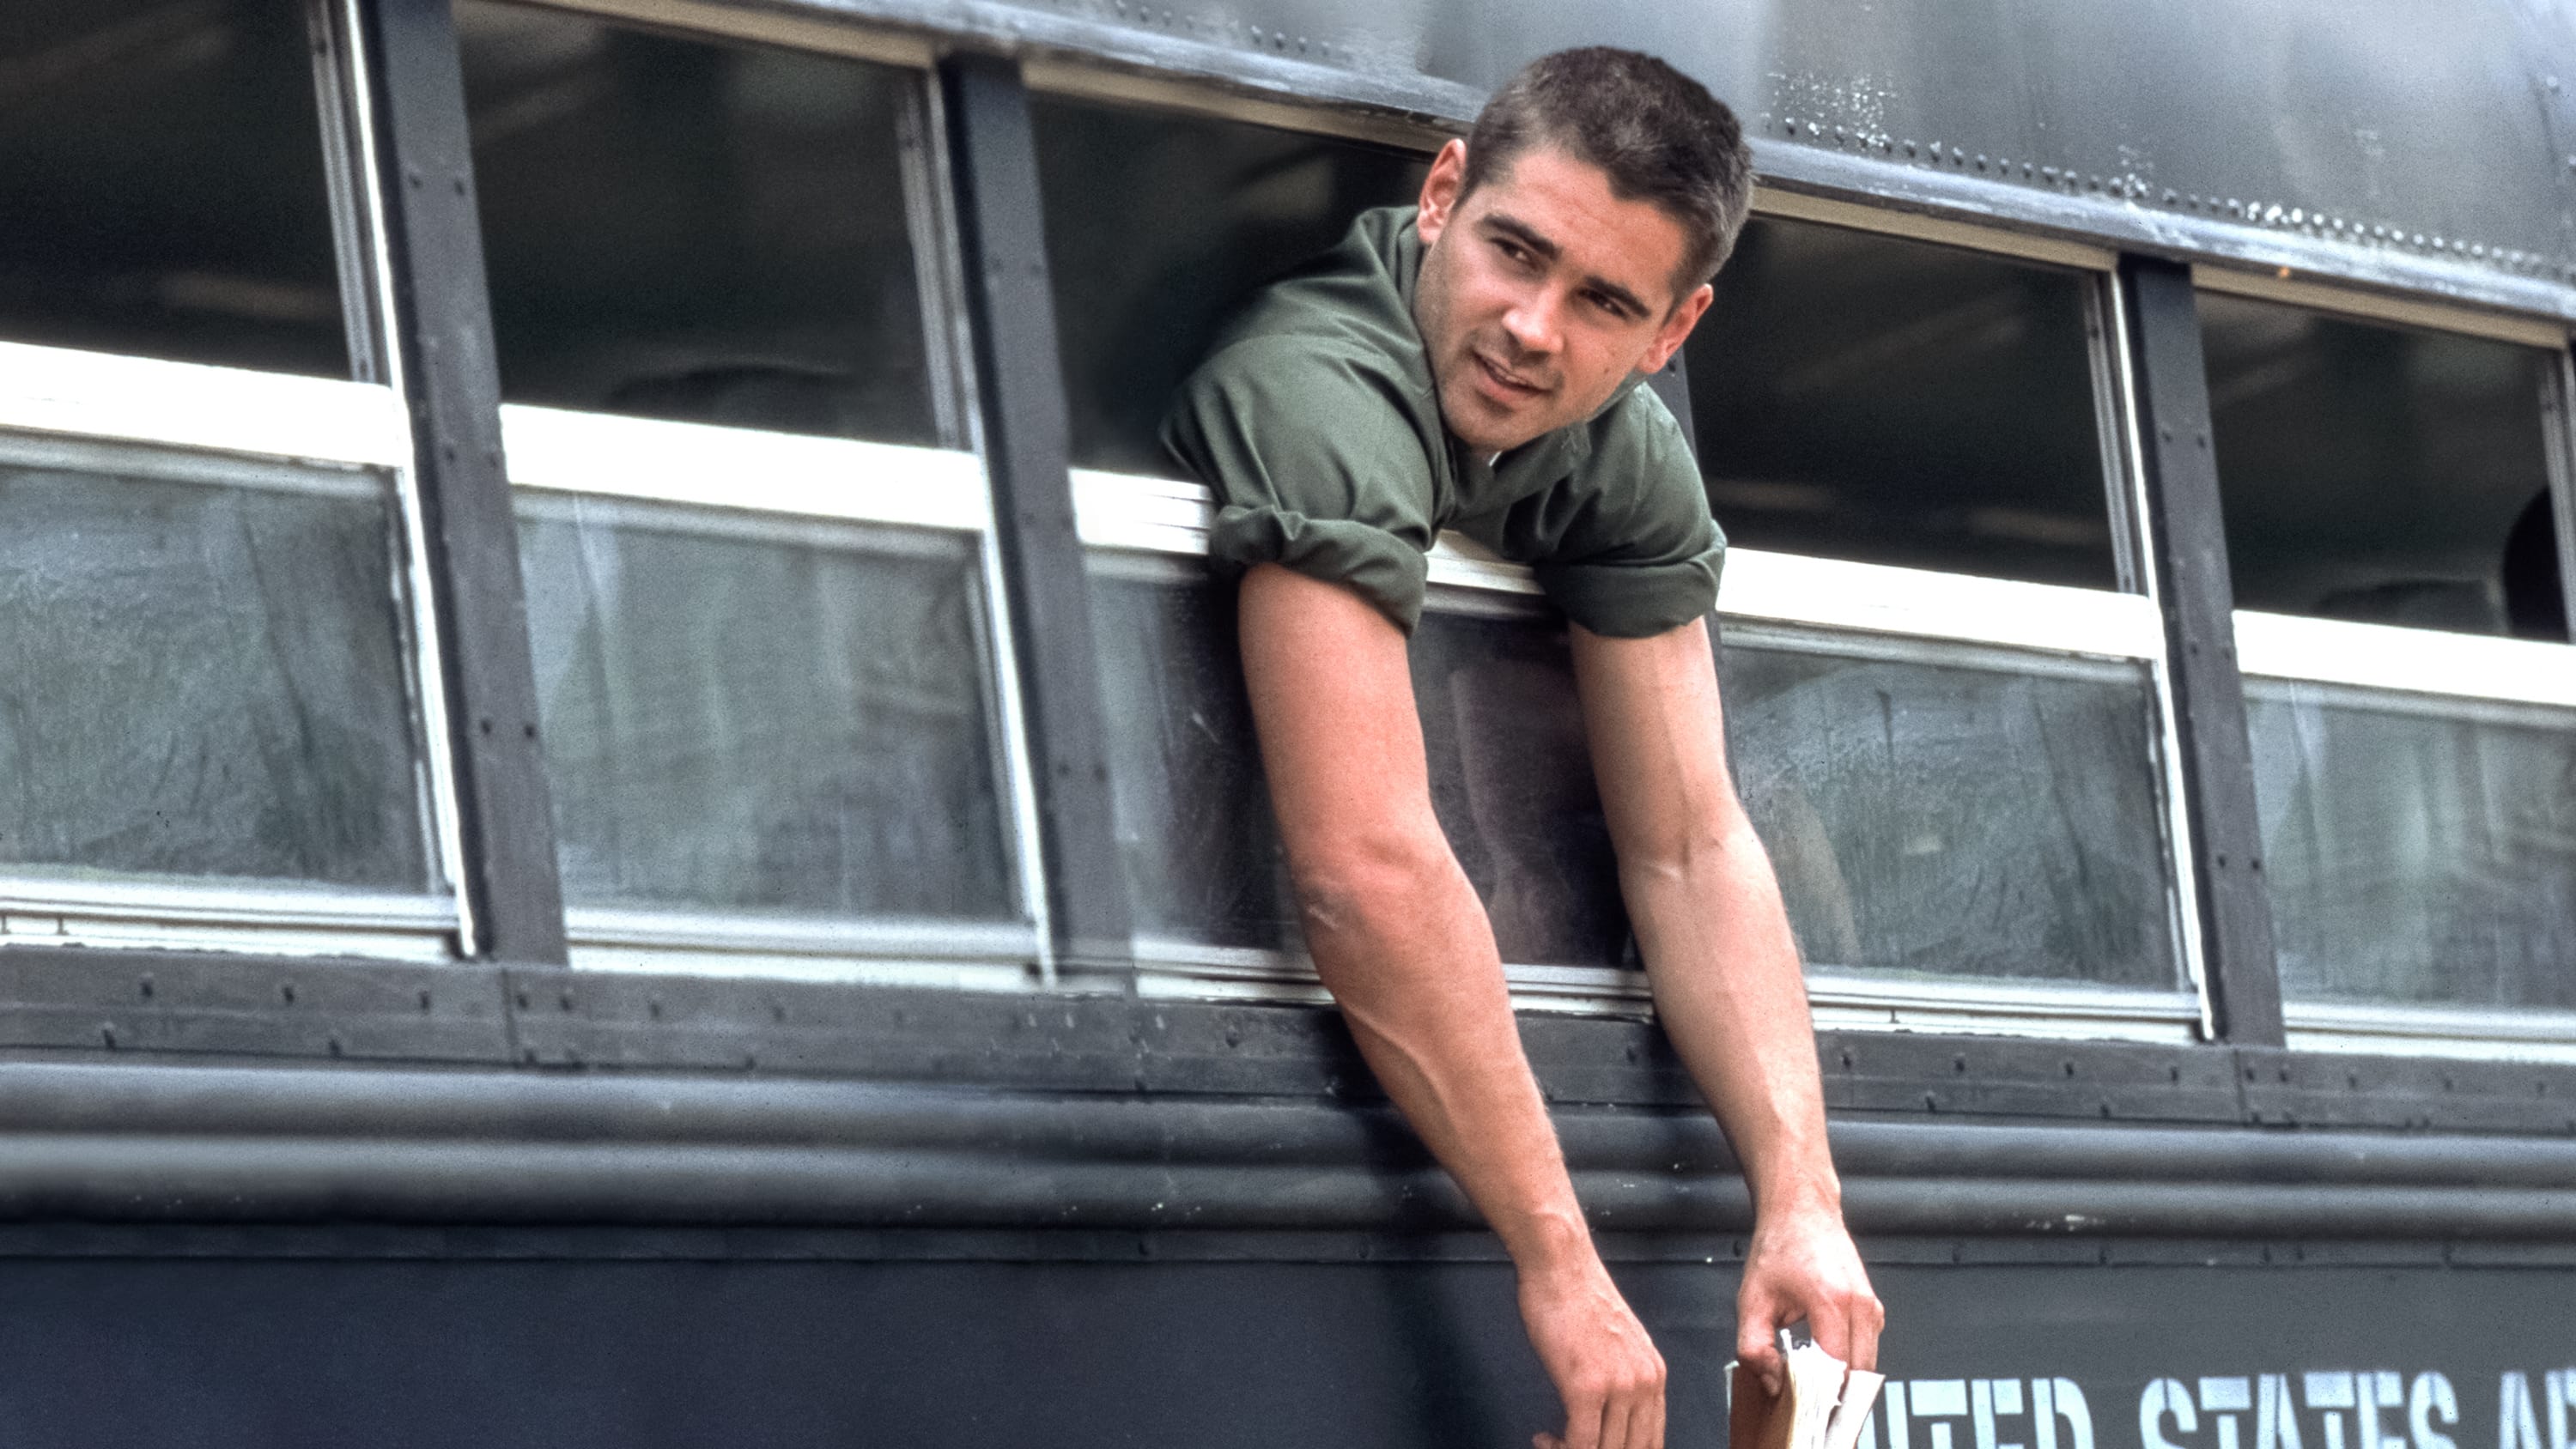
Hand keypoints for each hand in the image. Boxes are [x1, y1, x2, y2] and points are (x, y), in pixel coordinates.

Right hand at [1521, 1254, 1667, 1448]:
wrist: (1560, 1265)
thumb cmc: (1577, 1297)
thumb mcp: (1616, 1343)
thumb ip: (1623, 1378)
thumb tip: (1611, 1414)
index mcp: (1654, 1374)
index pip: (1652, 1440)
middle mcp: (1645, 1383)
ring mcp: (1618, 1386)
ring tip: (1553, 1445)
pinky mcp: (1586, 1387)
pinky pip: (1581, 1442)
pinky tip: (1544, 1439)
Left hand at [1734, 1201, 1882, 1392]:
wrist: (1801, 1211)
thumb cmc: (1779, 1247)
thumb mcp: (1751, 1300)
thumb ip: (1755, 1348)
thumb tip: (1775, 1382)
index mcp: (1832, 1301)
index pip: (1837, 1369)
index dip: (1818, 1392)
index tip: (1798, 1399)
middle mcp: (1860, 1304)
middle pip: (1858, 1373)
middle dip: (1833, 1391)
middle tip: (1805, 1394)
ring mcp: (1871, 1305)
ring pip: (1866, 1364)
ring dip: (1842, 1377)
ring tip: (1812, 1375)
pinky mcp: (1874, 1307)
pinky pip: (1867, 1348)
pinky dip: (1849, 1360)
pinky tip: (1823, 1356)